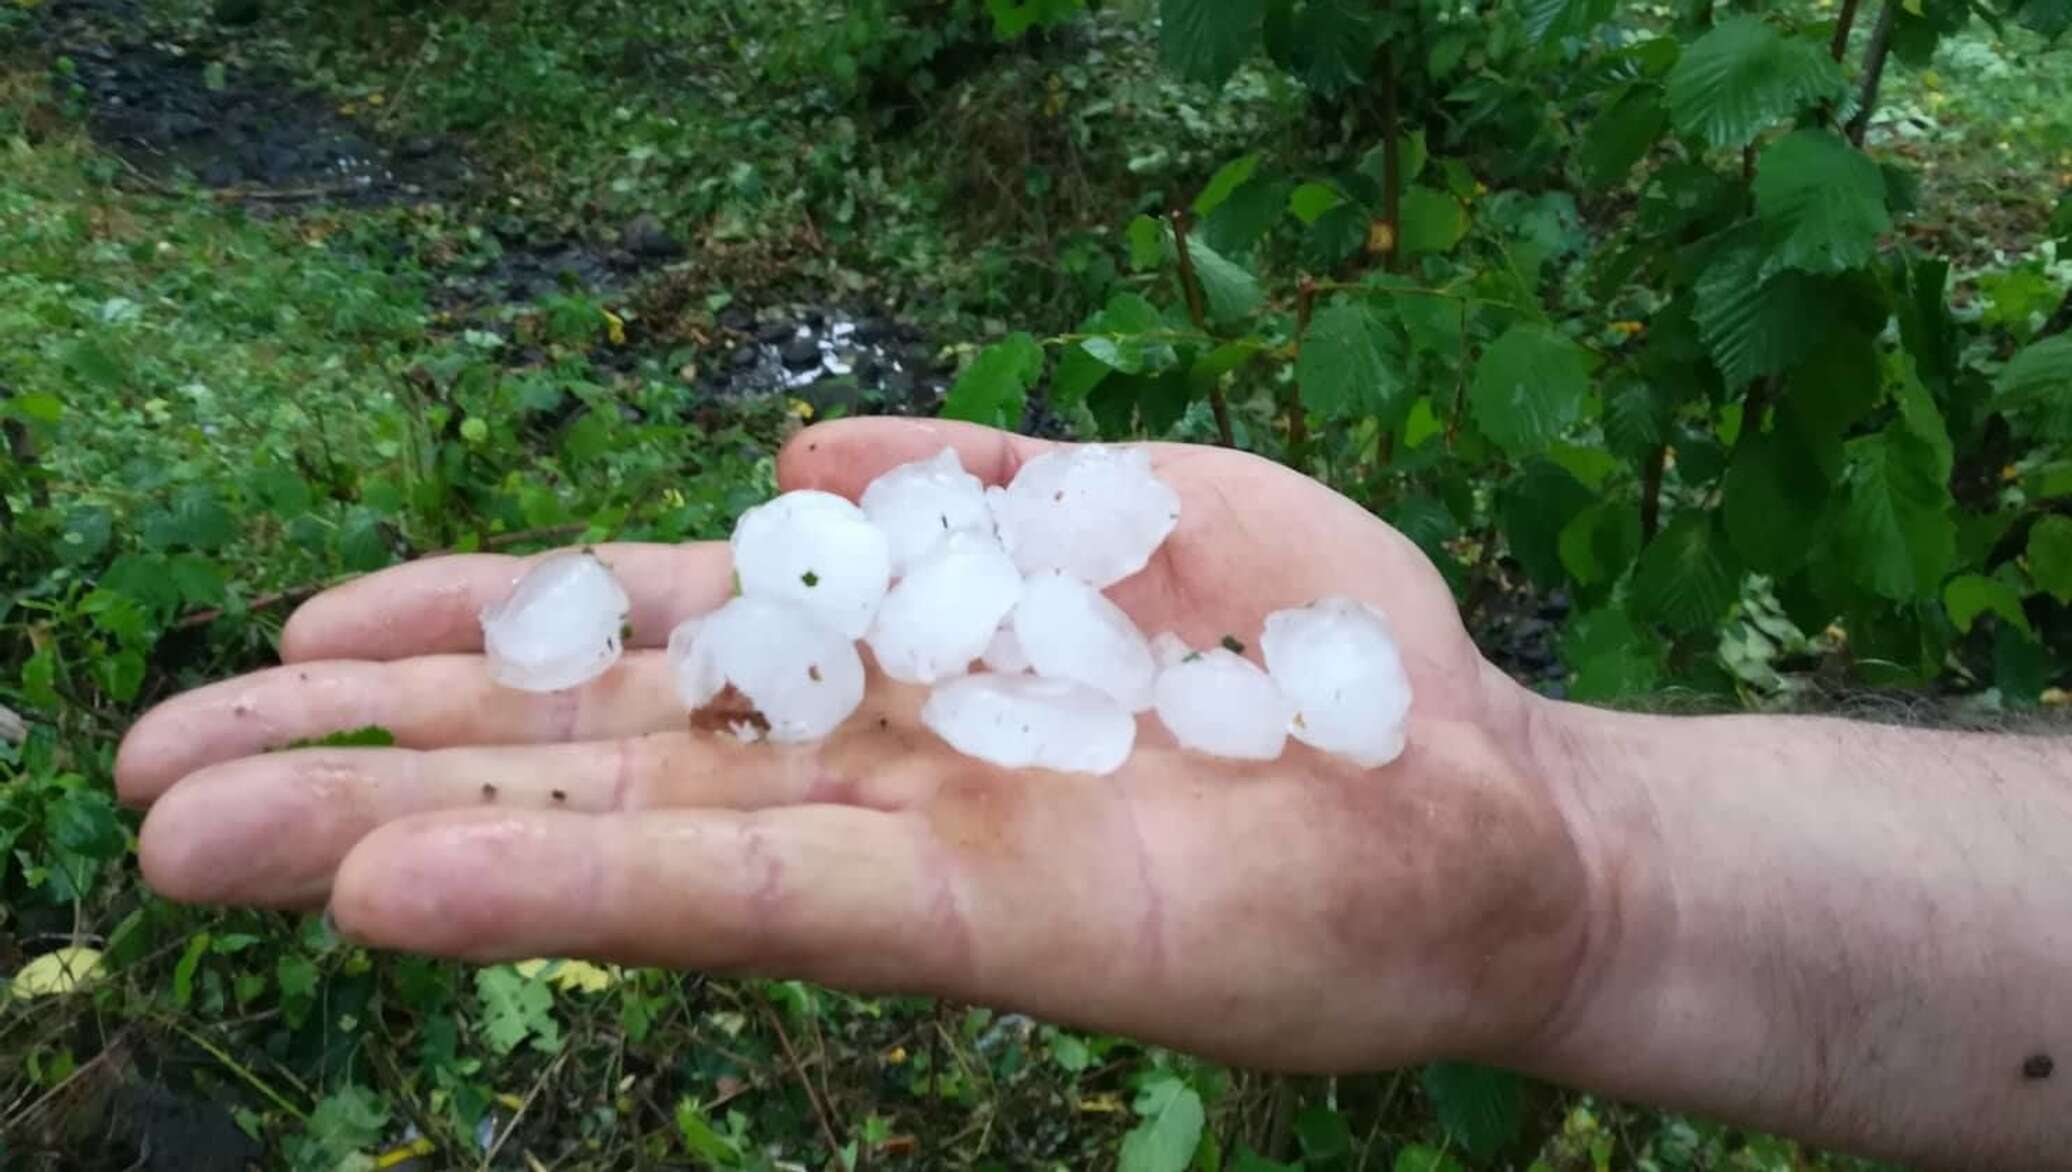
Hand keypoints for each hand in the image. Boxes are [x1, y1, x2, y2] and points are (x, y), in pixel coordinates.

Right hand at [117, 419, 1591, 1071]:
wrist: (1484, 803)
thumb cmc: (1325, 651)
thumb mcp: (1136, 501)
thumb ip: (960, 482)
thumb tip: (786, 446)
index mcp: (885, 649)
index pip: (637, 636)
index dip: (466, 633)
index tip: (299, 635)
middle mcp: (858, 752)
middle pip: (576, 745)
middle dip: (365, 754)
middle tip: (149, 776)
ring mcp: (898, 840)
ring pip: (613, 831)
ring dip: (406, 832)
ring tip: (199, 842)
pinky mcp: (967, 919)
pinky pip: (743, 897)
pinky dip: (575, 892)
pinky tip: (406, 892)